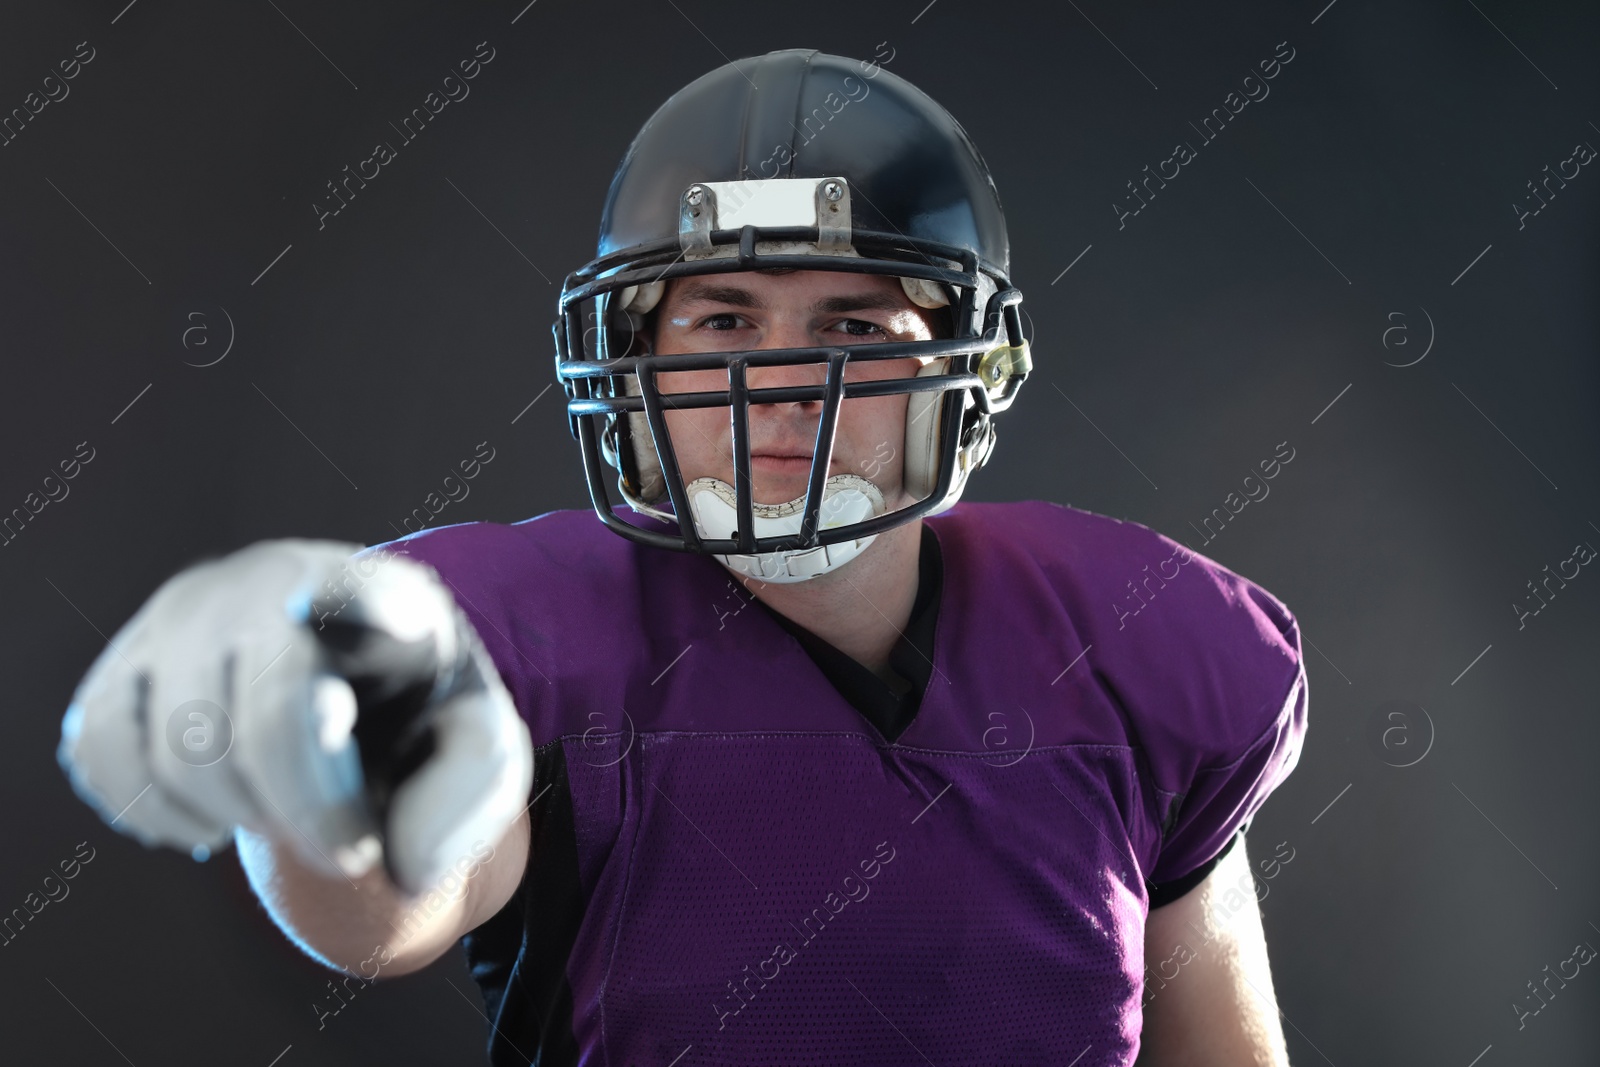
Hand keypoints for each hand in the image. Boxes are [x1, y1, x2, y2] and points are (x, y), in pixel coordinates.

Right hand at [57, 539, 532, 894]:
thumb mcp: (476, 746)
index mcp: (378, 593)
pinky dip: (155, 811)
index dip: (347, 608)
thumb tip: (404, 871)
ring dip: (237, 815)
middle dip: (306, 809)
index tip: (343, 618)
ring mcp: (182, 618)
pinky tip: (214, 811)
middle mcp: (270, 583)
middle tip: (348, 849)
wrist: (342, 686)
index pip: (357, 595)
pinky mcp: (121, 664)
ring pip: (178, 748)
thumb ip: (468, 798)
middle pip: (266, 715)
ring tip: (282, 812)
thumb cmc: (414, 716)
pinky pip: (103, 755)